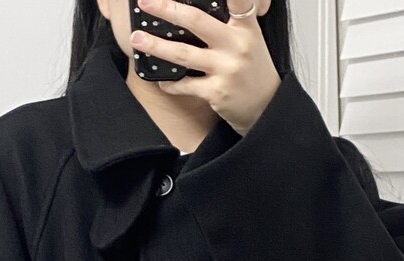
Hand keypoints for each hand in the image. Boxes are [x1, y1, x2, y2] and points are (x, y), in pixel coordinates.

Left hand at [131, 0, 281, 134]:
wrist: (266, 108)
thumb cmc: (253, 70)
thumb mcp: (250, 39)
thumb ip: (232, 21)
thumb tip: (192, 10)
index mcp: (246, 27)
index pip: (238, 0)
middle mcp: (237, 45)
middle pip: (196, 20)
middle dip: (166, 9)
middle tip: (145, 2)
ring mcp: (226, 69)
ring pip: (183, 53)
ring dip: (156, 45)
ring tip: (137, 38)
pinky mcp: (217, 92)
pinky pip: (186, 85)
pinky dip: (171, 83)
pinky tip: (162, 80)